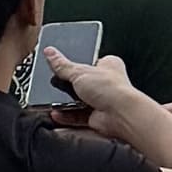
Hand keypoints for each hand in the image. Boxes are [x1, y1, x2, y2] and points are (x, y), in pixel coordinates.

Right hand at [56, 62, 171, 165]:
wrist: (120, 114)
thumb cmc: (111, 89)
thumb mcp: (80, 72)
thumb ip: (62, 65)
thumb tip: (50, 53)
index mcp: (108, 65)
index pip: (88, 62)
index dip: (74, 64)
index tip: (59, 65)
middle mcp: (106, 84)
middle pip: (81, 83)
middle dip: (68, 86)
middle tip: (55, 84)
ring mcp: (101, 101)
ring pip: (78, 101)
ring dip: (65, 103)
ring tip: (52, 100)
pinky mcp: (96, 117)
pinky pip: (77, 116)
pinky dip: (66, 116)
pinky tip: (56, 114)